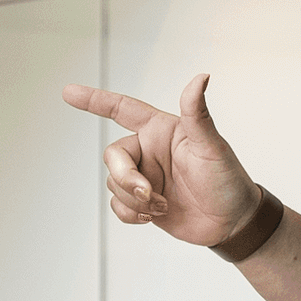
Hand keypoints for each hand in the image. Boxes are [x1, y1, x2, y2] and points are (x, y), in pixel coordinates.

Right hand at [61, 74, 271, 251]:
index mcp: (161, 130)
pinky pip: (117, 206)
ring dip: (133, 199)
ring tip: (162, 206)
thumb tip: (201, 77)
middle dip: (125, 177)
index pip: (122, 109)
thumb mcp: (212, 147)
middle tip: (149, 194)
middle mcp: (148, 151)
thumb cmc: (228, 179)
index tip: (68, 93)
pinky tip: (150, 218)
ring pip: (113, 183)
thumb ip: (198, 114)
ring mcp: (144, 177)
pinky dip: (129, 214)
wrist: (232, 223)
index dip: (94, 100)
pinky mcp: (142, 203)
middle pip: (113, 155)